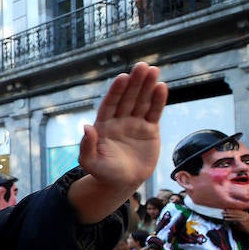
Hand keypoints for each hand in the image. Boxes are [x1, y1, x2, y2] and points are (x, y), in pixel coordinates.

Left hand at [78, 63, 167, 190]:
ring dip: (147, 86)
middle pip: (128, 98)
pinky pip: (154, 112)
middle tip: (142, 66)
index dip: (116, 91)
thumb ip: (87, 146)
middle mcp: (119, 120)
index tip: (122, 77)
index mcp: (103, 125)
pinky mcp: (149, 130)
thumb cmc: (103, 173)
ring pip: (142, 101)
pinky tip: (162, 87)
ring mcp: (135, 123)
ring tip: (153, 70)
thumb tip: (86, 127)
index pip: (110, 104)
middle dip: (134, 83)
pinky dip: (158, 100)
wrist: (122, 183)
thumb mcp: (91, 162)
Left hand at [222, 209, 248, 234]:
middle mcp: (245, 214)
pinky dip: (229, 219)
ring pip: (234, 215)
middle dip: (229, 212)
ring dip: (228, 215)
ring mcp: (244, 217)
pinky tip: (226, 219)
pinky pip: (234, 219)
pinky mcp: (243, 221)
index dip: (231, 210)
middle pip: (235, 212)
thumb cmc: (245, 226)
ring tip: (224, 215)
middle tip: (223, 211)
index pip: (237, 210)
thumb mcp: (242, 220)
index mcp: (246, 213)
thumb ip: (237, 217)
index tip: (226, 209)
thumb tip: (230, 214)